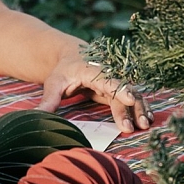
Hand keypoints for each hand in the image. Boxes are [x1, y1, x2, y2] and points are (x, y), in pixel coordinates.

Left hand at [37, 50, 151, 133]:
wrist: (72, 57)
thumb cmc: (63, 71)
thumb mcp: (53, 83)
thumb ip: (49, 100)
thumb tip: (36, 115)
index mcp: (92, 70)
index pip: (108, 80)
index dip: (120, 89)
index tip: (130, 98)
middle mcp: (108, 74)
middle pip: (124, 90)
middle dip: (132, 107)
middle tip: (136, 125)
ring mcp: (115, 81)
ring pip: (132, 94)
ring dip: (140, 109)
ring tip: (145, 124)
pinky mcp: (118, 89)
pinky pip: (133, 98)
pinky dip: (140, 108)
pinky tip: (146, 119)